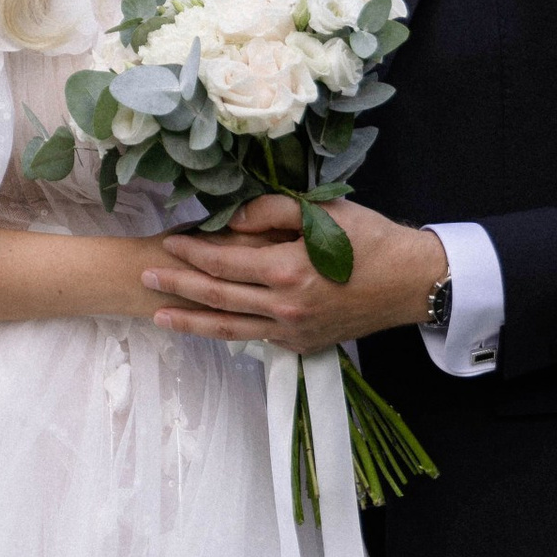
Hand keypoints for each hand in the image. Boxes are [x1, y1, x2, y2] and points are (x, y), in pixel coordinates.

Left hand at [150, 195, 447, 349]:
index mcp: (288, 271)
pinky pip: (256, 338)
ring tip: (159, 315)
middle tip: (145, 278)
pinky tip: (208, 324)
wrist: (410, 284)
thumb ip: (272, 212)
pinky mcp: (301, 345)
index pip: (224, 263)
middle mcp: (285, 308)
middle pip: (218, 297)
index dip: (192, 253)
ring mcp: (293, 332)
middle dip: (178, 287)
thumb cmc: (371, 239)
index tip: (169, 242)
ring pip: (229, 329)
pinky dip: (227, 331)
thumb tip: (230, 219)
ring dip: (191, 321)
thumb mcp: (324, 211)